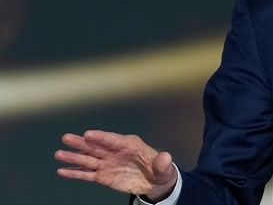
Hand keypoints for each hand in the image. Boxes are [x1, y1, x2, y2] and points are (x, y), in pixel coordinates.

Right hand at [55, 130, 176, 201]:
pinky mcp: (103, 177)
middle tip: (66, 138)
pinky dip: (75, 173)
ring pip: (88, 160)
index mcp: (130, 145)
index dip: (101, 137)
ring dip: (74, 157)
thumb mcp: (165, 167)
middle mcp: (115, 152)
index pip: (113, 139)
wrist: (156, 184)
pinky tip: (62, 171)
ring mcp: (108, 164)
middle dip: (82, 143)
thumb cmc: (161, 170)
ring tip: (59, 154)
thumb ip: (163, 162)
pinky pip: (87, 175)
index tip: (88, 134)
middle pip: (96, 147)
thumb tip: (166, 156)